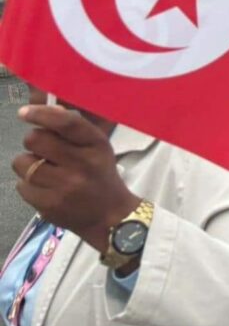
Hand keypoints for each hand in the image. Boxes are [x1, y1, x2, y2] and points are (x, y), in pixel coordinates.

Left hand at [12, 104, 140, 253]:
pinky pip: (21, 186)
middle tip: (43, 150)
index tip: (24, 112)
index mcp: (96, 145)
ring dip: (28, 165)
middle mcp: (82, 164)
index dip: (42, 114)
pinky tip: (45, 188)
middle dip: (33, 142)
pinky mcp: (49, 206)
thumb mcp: (96, 147)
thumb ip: (72, 129)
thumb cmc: (99, 174)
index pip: (67, 123)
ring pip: (22, 163)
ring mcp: (64, 187)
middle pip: (35, 140)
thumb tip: (45, 109)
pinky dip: (28, 185)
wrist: (109, 216)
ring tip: (45, 171)